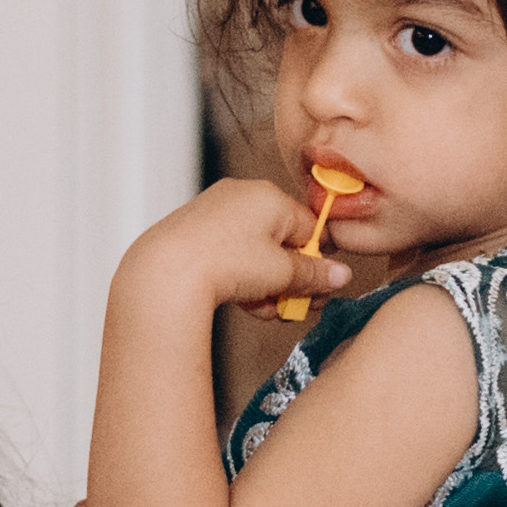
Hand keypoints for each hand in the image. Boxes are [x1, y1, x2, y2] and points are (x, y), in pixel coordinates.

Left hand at [121, 172, 354, 319]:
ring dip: (266, 285)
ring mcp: (216, 212)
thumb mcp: (282, 273)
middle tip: (293, 307)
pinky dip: (242, 279)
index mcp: (270, 195)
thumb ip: (315, 274)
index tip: (318, 289)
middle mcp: (243, 196)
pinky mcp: (196, 231)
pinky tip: (245, 304)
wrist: (166, 271)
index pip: (309, 226)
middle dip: (290, 279)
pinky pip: (231, 254)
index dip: (316, 262)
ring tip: (266, 311)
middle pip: (281, 242)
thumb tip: (340, 275)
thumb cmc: (224, 262)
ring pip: (256, 252)